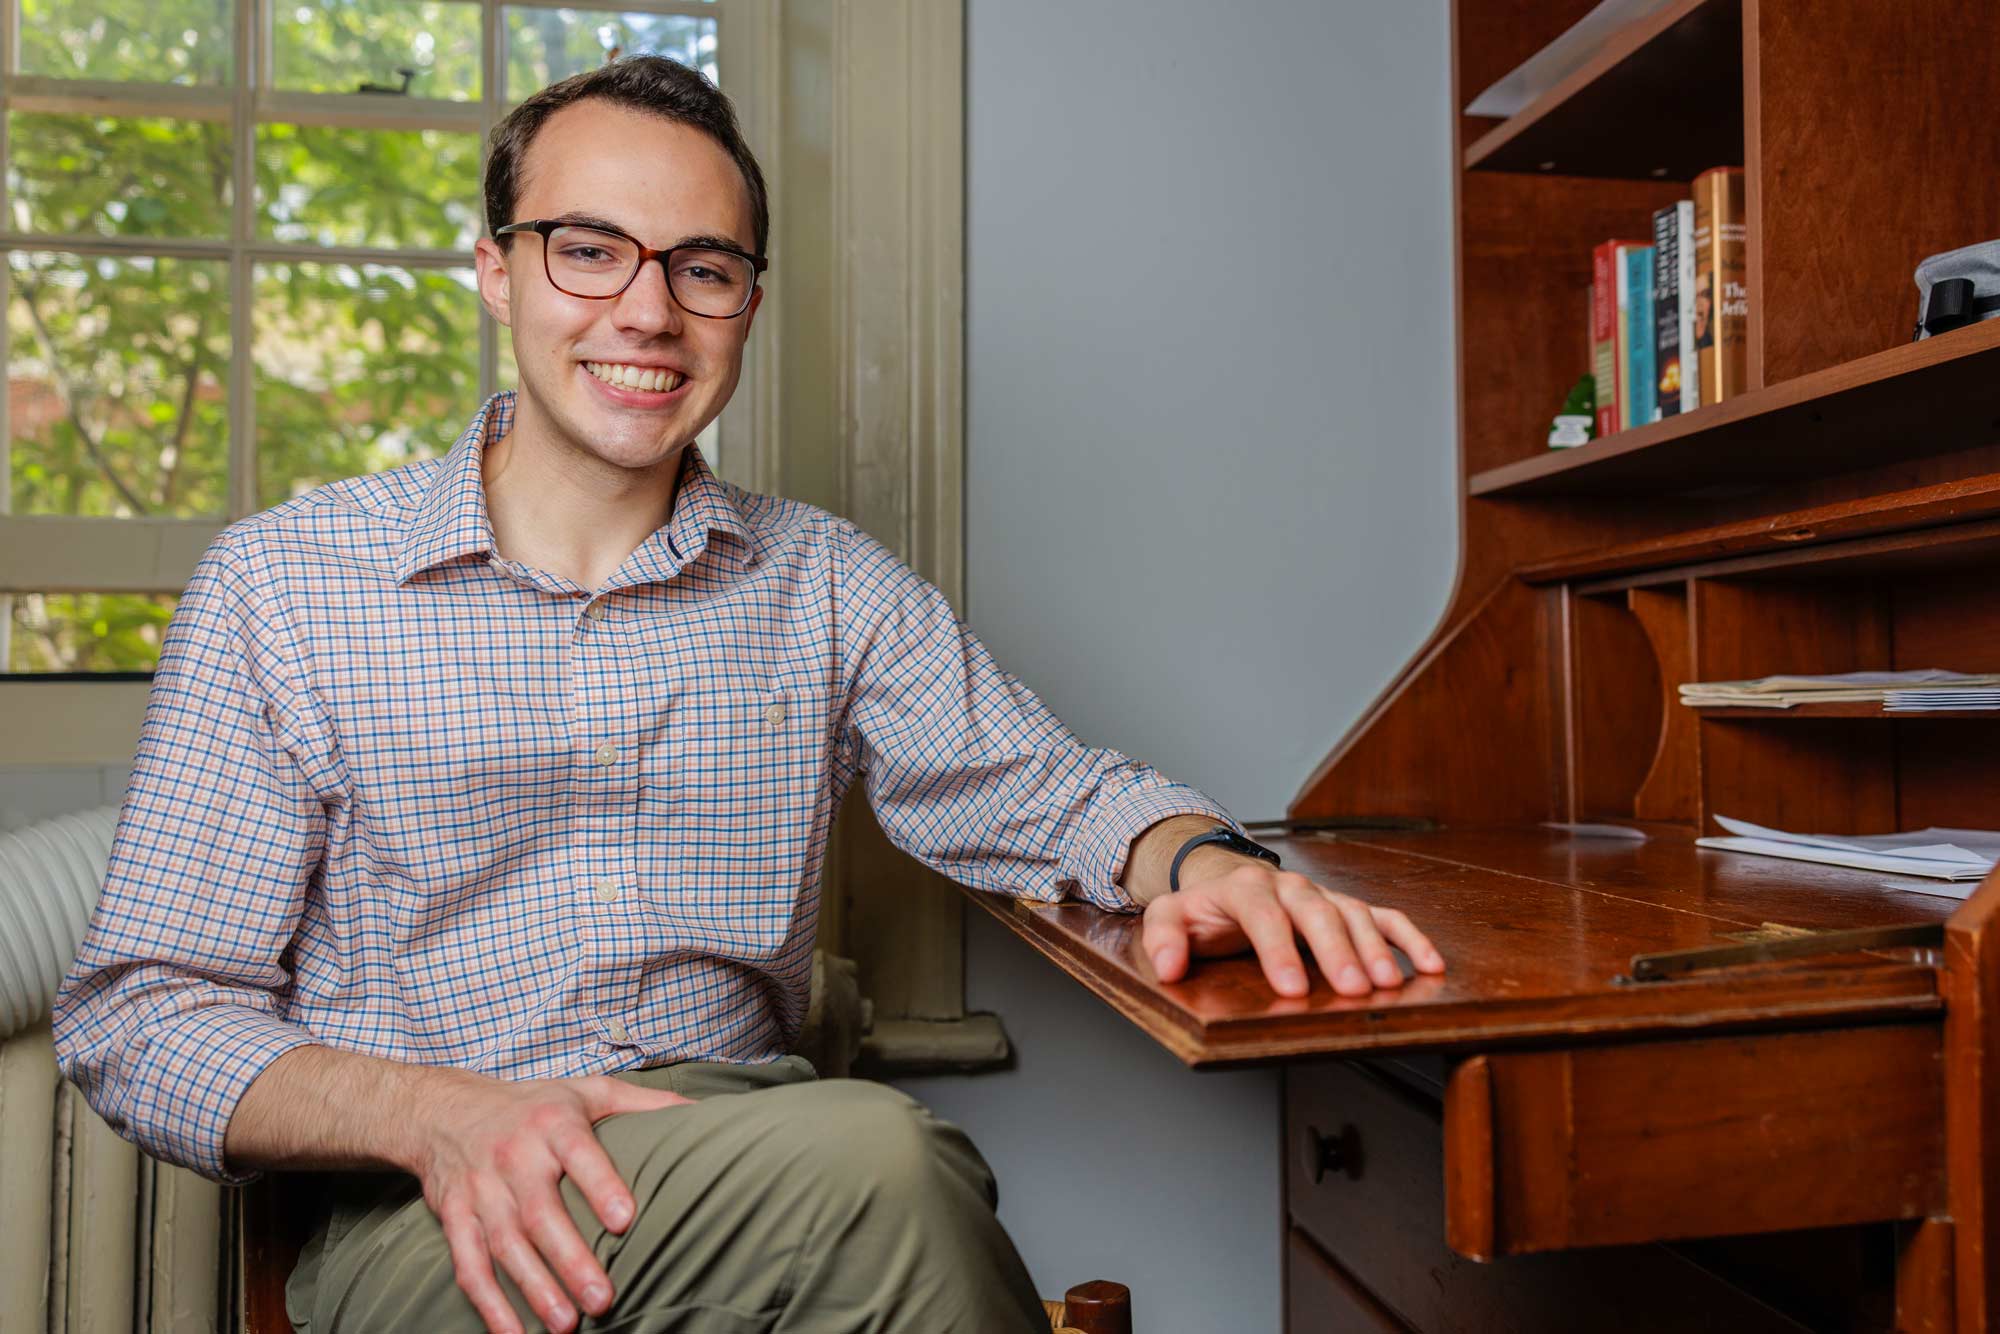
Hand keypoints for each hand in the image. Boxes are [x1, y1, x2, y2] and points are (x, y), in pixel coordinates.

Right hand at [407, 1069, 692, 1333]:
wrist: (445, 1110)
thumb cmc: (535, 1105)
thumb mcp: (588, 1092)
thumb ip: (644, 1104)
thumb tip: (706, 1113)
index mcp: (552, 1124)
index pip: (579, 1153)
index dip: (600, 1184)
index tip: (625, 1219)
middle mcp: (513, 1156)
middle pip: (540, 1212)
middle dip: (571, 1259)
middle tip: (604, 1299)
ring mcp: (480, 1190)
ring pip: (505, 1245)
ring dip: (535, 1288)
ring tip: (567, 1324)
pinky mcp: (454, 1217)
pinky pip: (468, 1264)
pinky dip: (487, 1303)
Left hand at [1141, 853, 1445, 997]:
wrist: (1225, 881)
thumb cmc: (1203, 909)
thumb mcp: (1171, 917)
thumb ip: (1164, 938)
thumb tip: (1170, 967)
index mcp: (1245, 887)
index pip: (1263, 913)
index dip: (1278, 949)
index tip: (1291, 988)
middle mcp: (1289, 886)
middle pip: (1316, 913)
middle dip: (1337, 951)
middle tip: (1353, 989)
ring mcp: (1321, 895)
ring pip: (1353, 913)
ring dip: (1374, 948)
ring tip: (1388, 984)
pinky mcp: (1344, 907)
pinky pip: (1383, 916)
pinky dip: (1408, 937)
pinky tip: (1430, 964)